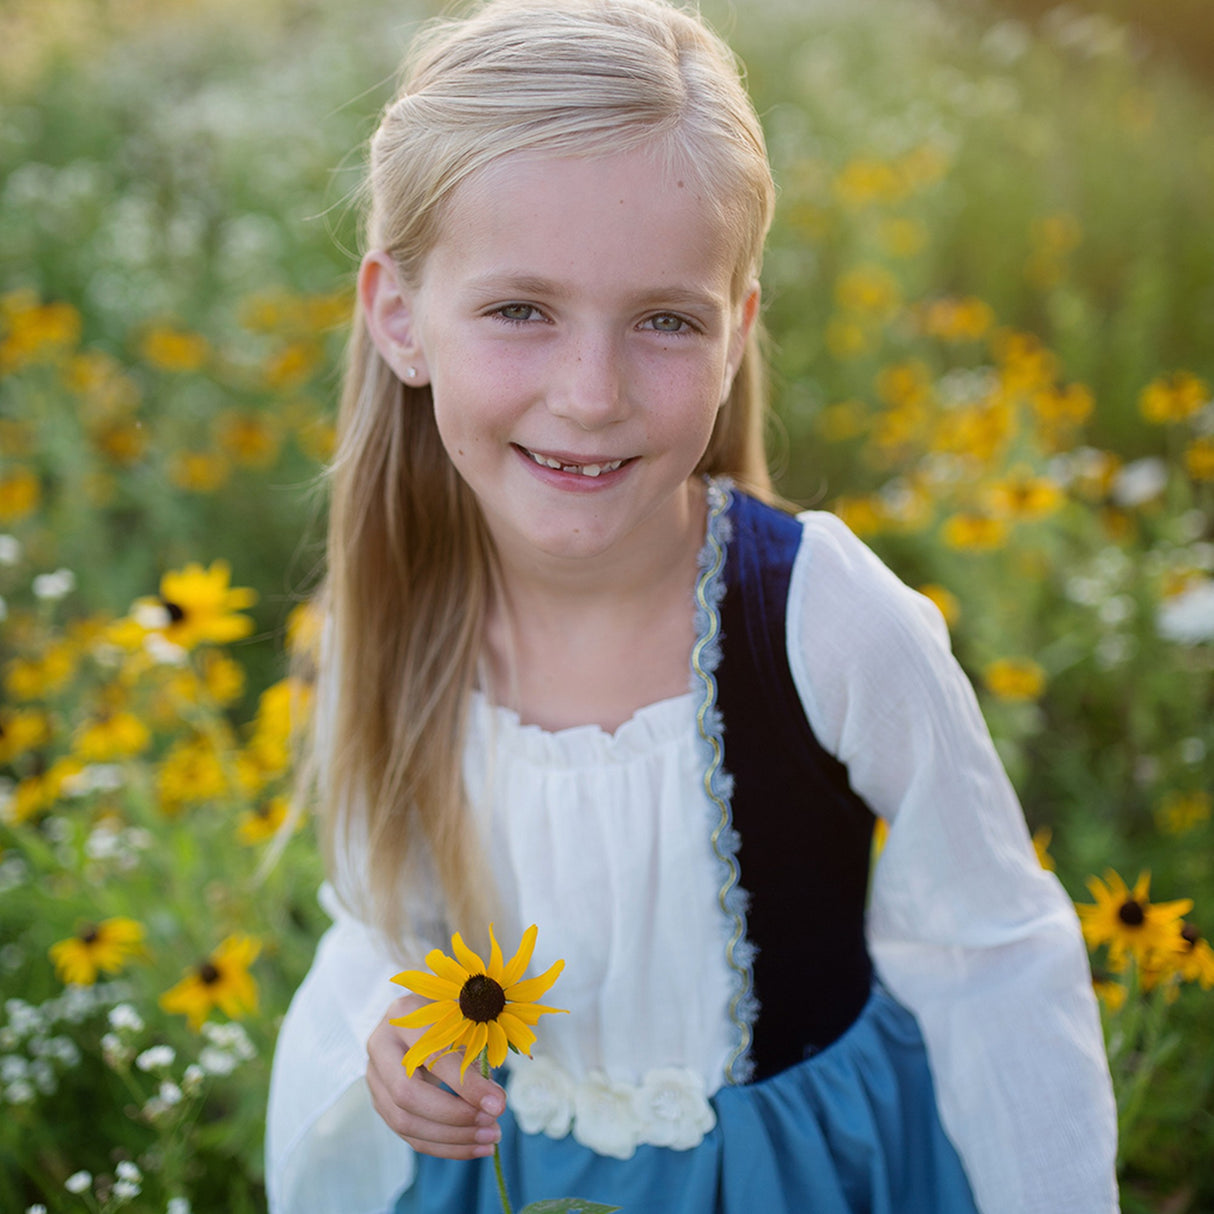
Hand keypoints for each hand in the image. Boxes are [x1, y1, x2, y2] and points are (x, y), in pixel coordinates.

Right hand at [366, 994, 505, 1159]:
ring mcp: (375, 1076)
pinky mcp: (381, 1101)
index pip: (433, 1056)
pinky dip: (444, 1146)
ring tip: (490, 1138)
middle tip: (492, 1123)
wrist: (423, 1012)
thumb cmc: (450, 1012)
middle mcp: (381, 1044)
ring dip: (452, 1138)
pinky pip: (409, 1134)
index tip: (499, 1104)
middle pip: (407, 1095)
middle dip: (454, 1116)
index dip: (466, 1085)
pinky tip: (474, 1146)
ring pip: (405, 1122)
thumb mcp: (465, 1020)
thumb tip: (494, 1102)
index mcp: (404, 1013)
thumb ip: (476, 1054)